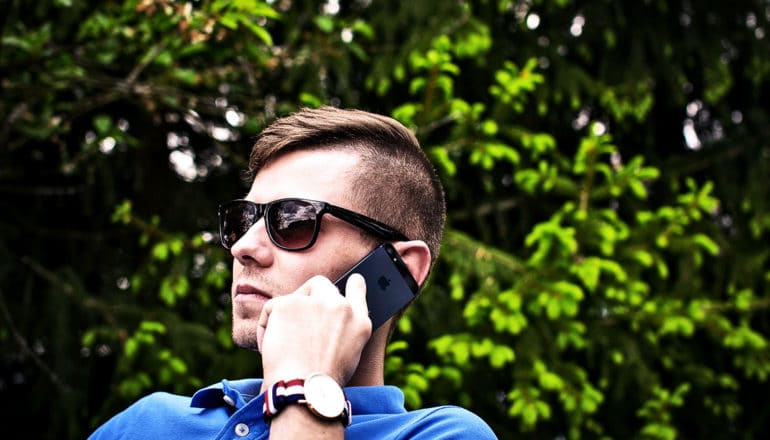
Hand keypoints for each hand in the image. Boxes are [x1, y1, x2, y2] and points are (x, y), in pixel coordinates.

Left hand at [256, 273, 371, 386]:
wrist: (306, 388)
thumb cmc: (322, 383)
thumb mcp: (348, 356)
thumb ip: (342, 331)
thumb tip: (325, 324)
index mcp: (359, 322)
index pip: (358, 290)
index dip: (353, 285)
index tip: (353, 280)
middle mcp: (341, 306)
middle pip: (321, 286)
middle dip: (307, 297)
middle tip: (295, 321)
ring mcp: (316, 302)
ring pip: (294, 297)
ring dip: (286, 316)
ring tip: (284, 346)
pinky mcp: (289, 303)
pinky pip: (272, 308)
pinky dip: (266, 326)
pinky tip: (270, 346)